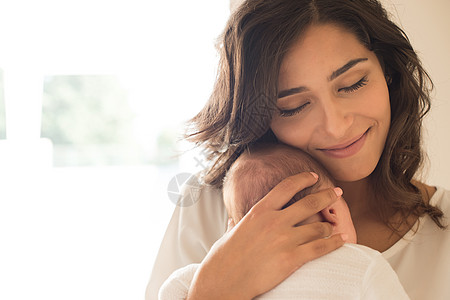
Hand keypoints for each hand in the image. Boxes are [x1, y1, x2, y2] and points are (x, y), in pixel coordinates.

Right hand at [186, 172, 345, 299]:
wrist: (224, 280)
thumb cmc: (224, 258)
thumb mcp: (230, 232)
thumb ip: (237, 223)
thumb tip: (233, 220)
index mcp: (259, 211)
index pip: (286, 187)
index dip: (303, 179)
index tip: (314, 176)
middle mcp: (274, 221)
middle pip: (309, 203)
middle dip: (327, 196)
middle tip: (337, 193)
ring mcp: (284, 239)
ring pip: (317, 227)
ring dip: (328, 227)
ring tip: (333, 227)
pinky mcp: (292, 259)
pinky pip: (320, 248)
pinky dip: (334, 243)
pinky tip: (341, 240)